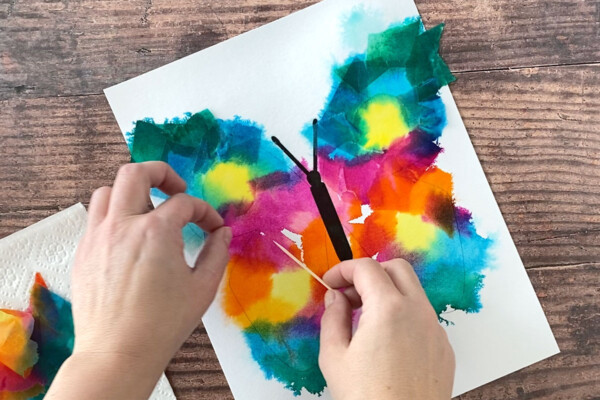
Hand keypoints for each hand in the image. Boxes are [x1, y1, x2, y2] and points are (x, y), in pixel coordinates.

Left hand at [47, 161, 230, 398]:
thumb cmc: (163, 324)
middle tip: (177, 190)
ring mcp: (98, 237)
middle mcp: (123, 226)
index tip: (212, 227)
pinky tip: (129, 237)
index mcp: (156, 231)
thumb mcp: (202, 288)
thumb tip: (222, 233)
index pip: (185, 203)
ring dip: (131, 192)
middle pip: (135, 173)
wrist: (118, 353)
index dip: (205, 212)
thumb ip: (217, 253)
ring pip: (107, 191)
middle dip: (161, 172)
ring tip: (148, 210)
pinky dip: (114, 215)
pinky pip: (95, 218)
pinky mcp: (83, 253)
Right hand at [318, 258, 454, 399]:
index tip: (330, 283)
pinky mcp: (444, 348)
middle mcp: (418, 311)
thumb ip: (332, 317)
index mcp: (388, 308)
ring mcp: (435, 329)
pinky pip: (423, 316)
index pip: (367, 267)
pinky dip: (403, 314)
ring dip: (388, 292)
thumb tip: (335, 298)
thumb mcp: (334, 357)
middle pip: (397, 267)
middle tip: (349, 294)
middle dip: (371, 272)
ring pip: (413, 291)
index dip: (343, 269)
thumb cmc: (366, 398)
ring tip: (365, 319)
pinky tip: (387, 341)